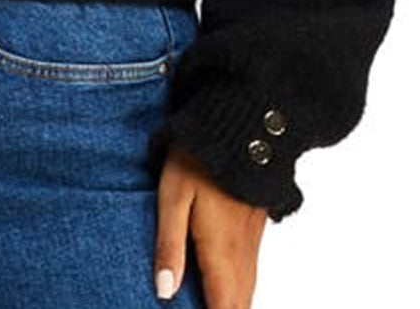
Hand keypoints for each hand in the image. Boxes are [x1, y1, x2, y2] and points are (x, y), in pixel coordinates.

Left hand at [153, 143, 267, 307]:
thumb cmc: (198, 160)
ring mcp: (252, 237)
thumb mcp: (172, 199)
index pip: (222, 305)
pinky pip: (251, 268)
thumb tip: (164, 291)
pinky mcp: (255, 225)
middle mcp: (242, 249)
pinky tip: (229, 287)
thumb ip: (169, 246)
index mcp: (220, 249)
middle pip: (240, 302)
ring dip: (235, 304)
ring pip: (248, 286)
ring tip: (220, 308)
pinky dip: (240, 287)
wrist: (239, 128)